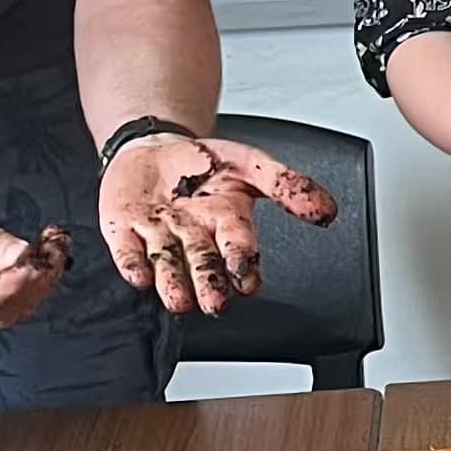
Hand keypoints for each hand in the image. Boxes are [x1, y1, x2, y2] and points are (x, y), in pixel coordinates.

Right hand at [0, 180, 70, 331]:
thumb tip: (23, 257)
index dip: (13, 286)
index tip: (39, 263)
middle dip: (33, 284)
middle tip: (57, 250)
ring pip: (3, 312)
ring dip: (34, 285)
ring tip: (52, 251)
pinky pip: (1, 304)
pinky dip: (24, 285)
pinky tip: (38, 261)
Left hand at [100, 132, 338, 314]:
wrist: (153, 149)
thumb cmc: (203, 164)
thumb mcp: (250, 163)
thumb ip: (288, 185)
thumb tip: (327, 210)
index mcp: (228, 223)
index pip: (240, 250)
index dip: (244, 264)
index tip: (248, 278)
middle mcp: (195, 238)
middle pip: (204, 264)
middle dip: (210, 283)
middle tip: (216, 302)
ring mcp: (158, 236)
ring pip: (167, 264)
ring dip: (172, 283)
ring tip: (179, 301)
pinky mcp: (124, 232)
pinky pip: (128, 251)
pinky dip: (132, 262)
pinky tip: (139, 274)